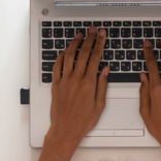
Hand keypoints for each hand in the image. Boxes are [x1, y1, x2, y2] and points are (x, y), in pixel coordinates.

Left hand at [48, 26, 108, 143]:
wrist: (65, 130)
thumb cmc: (83, 121)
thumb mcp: (100, 105)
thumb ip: (103, 85)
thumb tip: (105, 70)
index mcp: (88, 83)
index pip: (95, 57)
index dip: (99, 44)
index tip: (102, 35)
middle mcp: (75, 79)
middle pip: (83, 53)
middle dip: (89, 39)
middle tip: (93, 30)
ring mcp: (64, 81)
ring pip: (69, 56)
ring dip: (74, 44)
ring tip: (79, 36)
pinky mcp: (55, 85)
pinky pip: (57, 66)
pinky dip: (60, 56)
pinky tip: (64, 52)